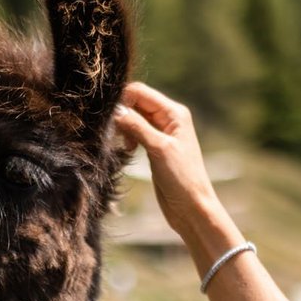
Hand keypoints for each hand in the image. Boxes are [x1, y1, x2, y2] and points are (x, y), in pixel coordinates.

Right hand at [113, 82, 237, 261]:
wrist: (191, 207)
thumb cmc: (181, 178)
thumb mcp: (158, 149)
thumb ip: (137, 126)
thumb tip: (115, 110)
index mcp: (174, 112)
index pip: (140, 92)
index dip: (123, 99)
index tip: (110, 117)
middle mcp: (168, 118)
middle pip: (136, 102)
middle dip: (122, 114)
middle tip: (116, 135)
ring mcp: (161, 132)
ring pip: (133, 118)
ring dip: (123, 127)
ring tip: (124, 145)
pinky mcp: (154, 147)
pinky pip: (135, 132)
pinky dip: (127, 138)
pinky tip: (127, 150)